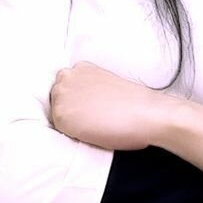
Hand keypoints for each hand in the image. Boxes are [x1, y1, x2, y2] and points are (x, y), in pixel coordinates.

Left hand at [47, 62, 172, 150]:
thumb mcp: (107, 85)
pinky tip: (92, 132)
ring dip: (71, 122)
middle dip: (71, 110)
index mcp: (81, 67)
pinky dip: (73, 134)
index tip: (91, 110)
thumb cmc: (135, 104)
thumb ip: (90, 89)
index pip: (67, 89)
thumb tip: (85, 104)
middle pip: (57, 99)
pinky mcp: (60, 115)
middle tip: (93, 120)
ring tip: (94, 126)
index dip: (78, 102)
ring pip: (57, 114)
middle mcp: (67, 78)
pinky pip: (59, 130)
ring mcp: (62, 95)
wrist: (145, 114)